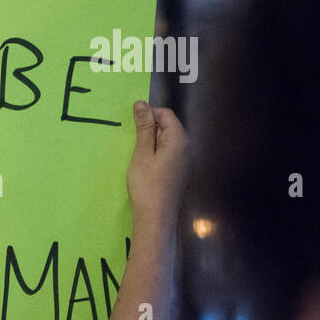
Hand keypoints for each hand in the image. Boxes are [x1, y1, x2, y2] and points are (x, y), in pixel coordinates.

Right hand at [126, 100, 187, 231]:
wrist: (156, 217)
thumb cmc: (147, 184)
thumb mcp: (142, 153)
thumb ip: (143, 127)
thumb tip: (141, 103)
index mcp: (179, 139)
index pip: (166, 114)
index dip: (149, 115)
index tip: (132, 127)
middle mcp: (187, 147)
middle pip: (169, 126)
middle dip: (150, 128)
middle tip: (132, 141)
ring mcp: (185, 160)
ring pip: (168, 140)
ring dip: (151, 141)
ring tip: (137, 153)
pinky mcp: (180, 171)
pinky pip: (169, 153)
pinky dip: (156, 152)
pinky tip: (146, 165)